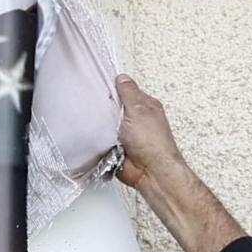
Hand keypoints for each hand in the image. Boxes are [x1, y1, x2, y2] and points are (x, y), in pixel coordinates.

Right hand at [106, 73, 251, 251]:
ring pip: (106, 123)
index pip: (125, 90)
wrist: (151, 173)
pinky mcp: (117, 147)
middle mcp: (136, 119)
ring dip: (101, 126)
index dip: (112, 88)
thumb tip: (122, 78)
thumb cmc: (152, 143)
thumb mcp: (139, 110)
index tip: (100, 87)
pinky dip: (100, 140)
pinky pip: (103, 139)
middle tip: (98, 109)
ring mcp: (126, 133)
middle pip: (113, 107)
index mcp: (145, 106)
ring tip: (100, 125)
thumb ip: (129, 93)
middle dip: (105, 109)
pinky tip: (99, 138)